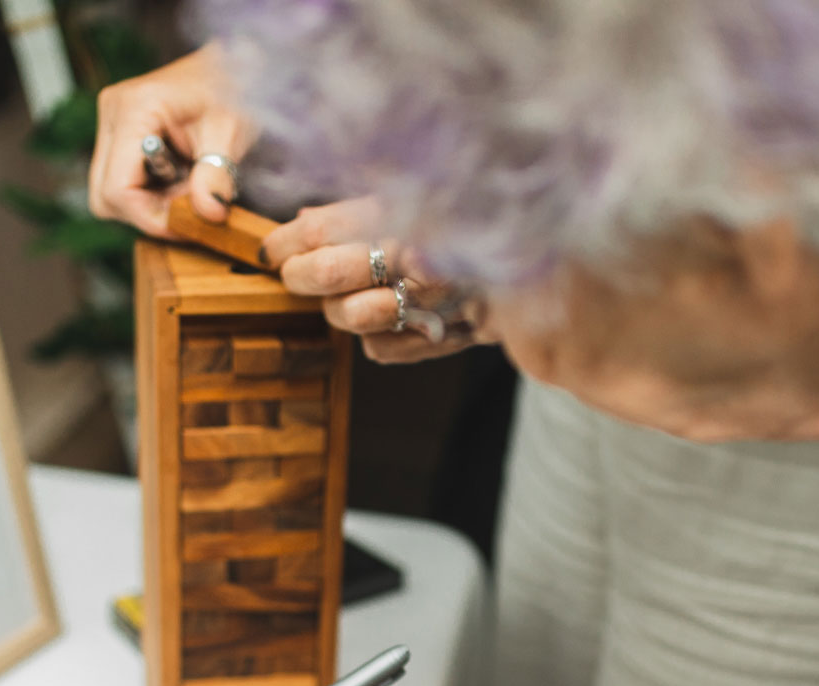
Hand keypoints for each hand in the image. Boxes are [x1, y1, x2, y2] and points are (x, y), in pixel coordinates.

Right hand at [88, 44, 255, 235]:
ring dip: (149, 203)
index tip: (189, 224)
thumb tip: (208, 214)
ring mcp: (110, 122)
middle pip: (104, 197)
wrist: (232, 65)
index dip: (150, 218)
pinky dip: (148, 192)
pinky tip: (179, 177)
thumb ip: (216, 174)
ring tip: (188, 186)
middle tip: (190, 204)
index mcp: (133, 109)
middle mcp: (111, 114)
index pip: (118, 189)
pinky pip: (119, 180)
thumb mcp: (232, 132)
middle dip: (147, 212)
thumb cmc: (233, 91)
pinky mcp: (117, 133)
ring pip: (108, 194)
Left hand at [264, 201, 491, 363]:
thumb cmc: (477, 233)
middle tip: (296, 275)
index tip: (272, 249)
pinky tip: (396, 322)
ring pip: (349, 315)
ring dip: (340, 311)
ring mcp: (429, 301)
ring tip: (348, 300)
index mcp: (407, 208)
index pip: (323, 227)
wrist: (546, 283)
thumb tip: (305, 222)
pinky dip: (379, 340)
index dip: (287, 241)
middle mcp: (416, 253)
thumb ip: (369, 209)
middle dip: (301, 275)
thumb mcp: (426, 203)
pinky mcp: (440, 338)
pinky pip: (379, 350)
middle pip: (326, 269)